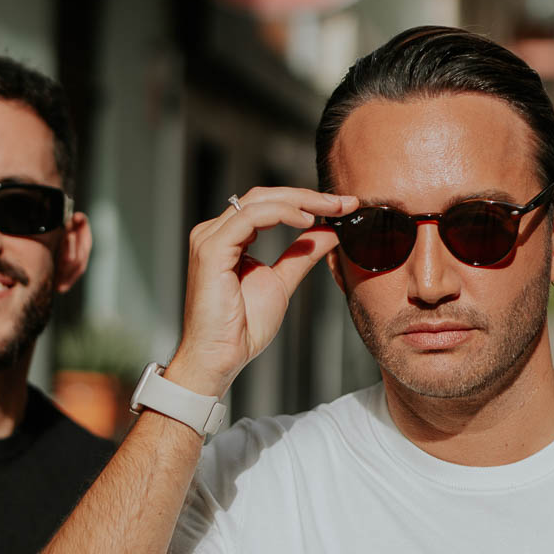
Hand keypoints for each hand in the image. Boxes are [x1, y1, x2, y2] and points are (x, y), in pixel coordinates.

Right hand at [167, 187, 357, 396]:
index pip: (268, 205)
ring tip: (331, 209)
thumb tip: (328, 231)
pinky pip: (249, 218)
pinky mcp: (211, 250)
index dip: (306, 201)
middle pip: (263, 196)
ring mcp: (210, 239)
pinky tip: (305, 220)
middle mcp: (214, 233)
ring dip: (299, 201)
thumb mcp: (282, 283)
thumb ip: (301, 255)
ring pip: (257, 201)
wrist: (221, 358)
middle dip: (307, 196)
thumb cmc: (242, 329)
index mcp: (228, 238)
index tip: (342, 207)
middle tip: (343, 202)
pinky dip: (280, 213)